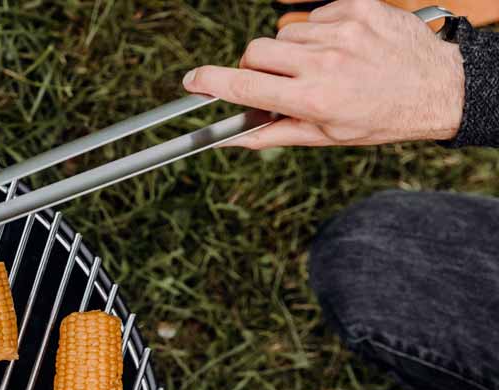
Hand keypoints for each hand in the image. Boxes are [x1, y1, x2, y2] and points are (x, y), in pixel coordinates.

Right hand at [183, 0, 464, 147]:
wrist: (438, 87)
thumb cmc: (381, 118)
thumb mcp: (327, 137)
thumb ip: (274, 134)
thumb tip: (232, 137)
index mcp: (313, 100)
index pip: (245, 87)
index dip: (211, 83)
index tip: (191, 81)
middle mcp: (325, 62)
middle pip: (256, 51)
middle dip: (255, 66)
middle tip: (274, 81)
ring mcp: (341, 31)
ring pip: (284, 35)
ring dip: (291, 51)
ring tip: (321, 66)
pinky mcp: (357, 8)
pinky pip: (314, 17)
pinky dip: (318, 33)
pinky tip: (340, 49)